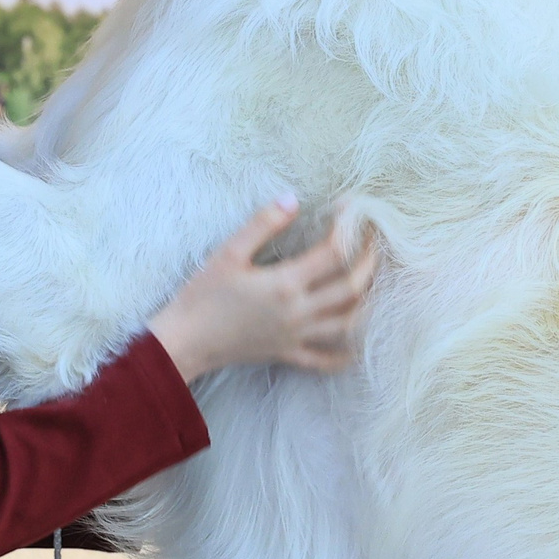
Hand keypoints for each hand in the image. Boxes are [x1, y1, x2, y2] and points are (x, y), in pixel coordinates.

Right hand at [148, 198, 376, 381]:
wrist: (183, 341)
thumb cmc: (201, 295)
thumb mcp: (227, 253)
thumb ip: (263, 224)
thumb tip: (292, 199)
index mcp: (284, 283)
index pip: (332, 253)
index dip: (348, 228)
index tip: (350, 210)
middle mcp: (297, 312)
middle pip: (351, 287)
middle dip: (369, 262)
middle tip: (375, 240)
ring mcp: (295, 336)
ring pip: (347, 322)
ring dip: (367, 301)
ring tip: (373, 281)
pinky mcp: (287, 354)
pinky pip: (325, 359)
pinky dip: (346, 354)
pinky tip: (357, 344)